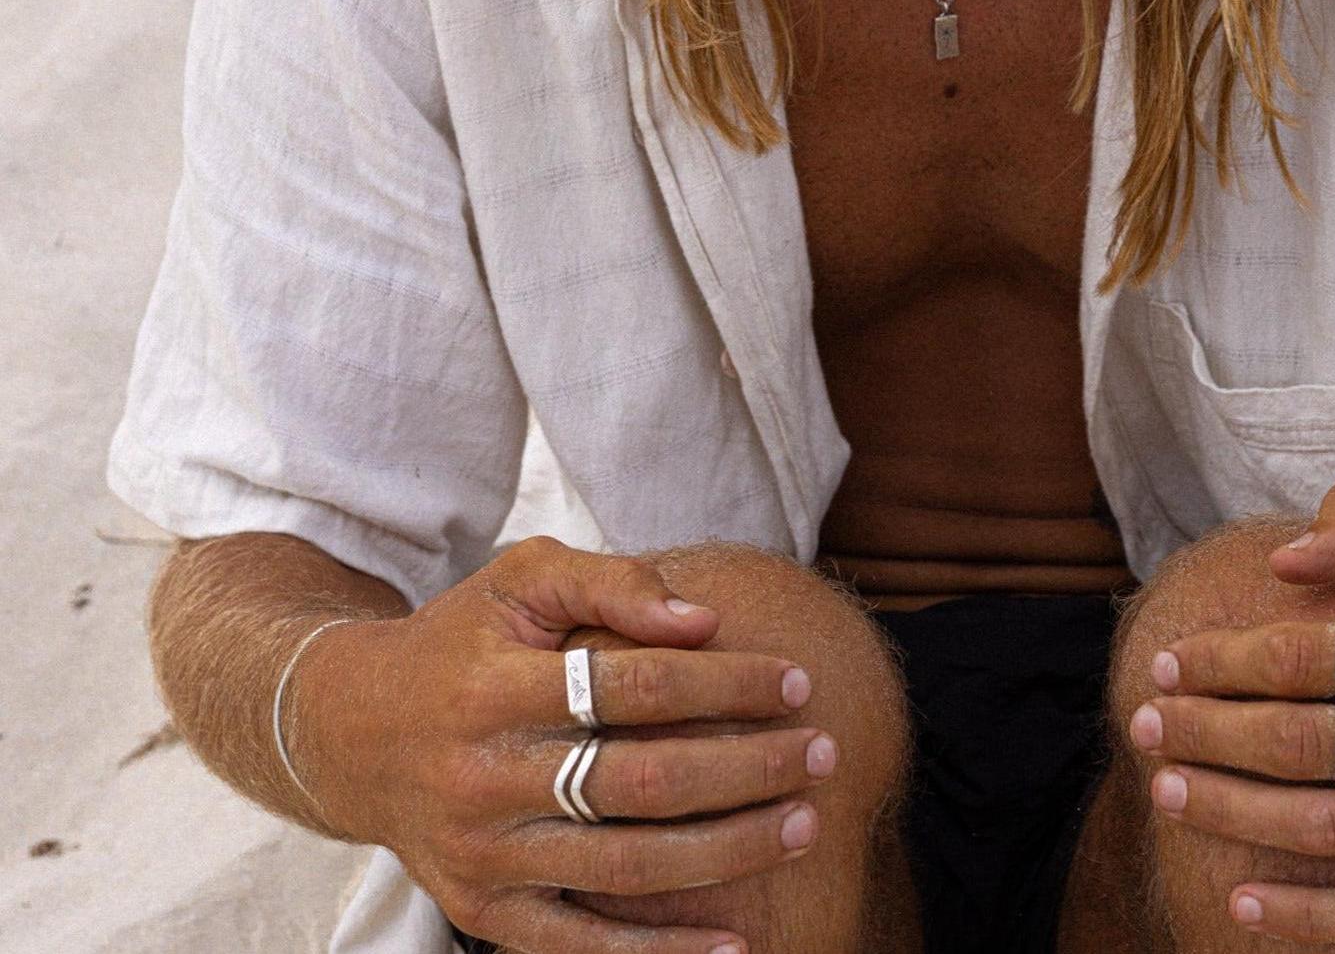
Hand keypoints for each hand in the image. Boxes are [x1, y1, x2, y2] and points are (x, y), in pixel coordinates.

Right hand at [293, 535, 836, 953]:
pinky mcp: (480, 911)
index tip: (796, 682)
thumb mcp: (522, 577)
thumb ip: (614, 581)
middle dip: (747, 770)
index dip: (725, 685)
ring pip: (625, 867)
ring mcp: (482, 854)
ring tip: (804, 825)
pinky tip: (734, 947)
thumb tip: (704, 620)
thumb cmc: (462, 639)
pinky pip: (578, 947)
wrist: (349, 730)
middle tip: (824, 754)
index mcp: (495, 686)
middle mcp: (484, 778)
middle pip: (642, 783)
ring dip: (728, 851)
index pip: (636, 686)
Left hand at [1129, 473, 1334, 943]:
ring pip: (1328, 826)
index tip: (1170, 661)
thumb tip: (1282, 561)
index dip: (1226, 660)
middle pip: (1303, 744)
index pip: (1309, 658)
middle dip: (1208, 734)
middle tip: (1143, 722)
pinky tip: (1242, 903)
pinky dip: (1312, 919)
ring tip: (1164, 790)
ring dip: (1232, 814)